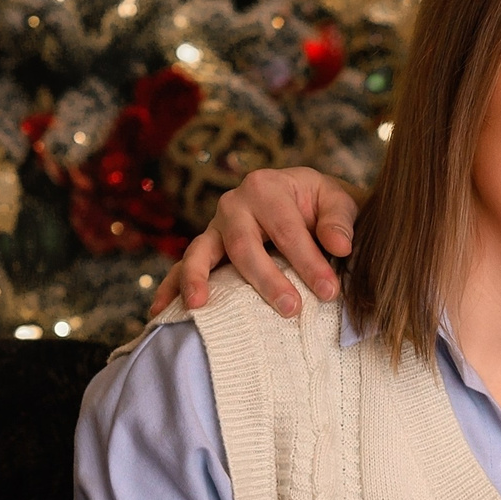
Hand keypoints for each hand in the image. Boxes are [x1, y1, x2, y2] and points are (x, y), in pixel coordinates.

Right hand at [153, 166, 359, 318]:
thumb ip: (339, 221)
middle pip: (243, 245)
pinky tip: (161, 312)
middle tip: (291, 309)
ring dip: (197, 279)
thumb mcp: (338, 202)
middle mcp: (233, 204)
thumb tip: (339, 247)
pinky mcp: (206, 249)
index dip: (308, 262)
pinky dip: (171, 288)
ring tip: (199, 307)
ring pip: (201, 252)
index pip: (287, 230)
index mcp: (266, 187)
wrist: (303, 204)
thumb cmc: (321, 206)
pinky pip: (182, 267)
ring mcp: (214, 228)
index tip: (329, 292)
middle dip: (266, 279)